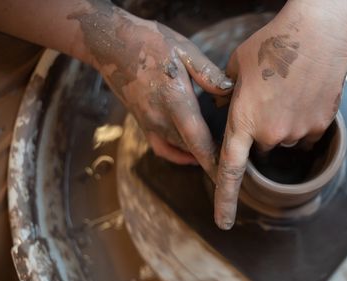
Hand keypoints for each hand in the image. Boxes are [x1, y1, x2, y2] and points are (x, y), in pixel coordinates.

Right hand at [72, 5, 232, 175]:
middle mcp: (160, 117)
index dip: (214, 161)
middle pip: (192, 150)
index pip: (198, 140)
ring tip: (221, 158)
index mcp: (175, 100)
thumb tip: (231, 89)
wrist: (110, 42)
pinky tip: (191, 154)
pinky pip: (161, 147)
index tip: (231, 173)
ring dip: (198, 155)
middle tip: (237, 164)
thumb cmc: (149, 41)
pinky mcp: (143, 122)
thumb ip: (208, 73)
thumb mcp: (183, 50)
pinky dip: (177, 155)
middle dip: (214, 161)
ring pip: (179, 149)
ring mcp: (149, 122)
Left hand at [214, 0, 346, 228]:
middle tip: (265, 96)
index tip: (223, 222)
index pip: (230, 169)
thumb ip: (226, 92)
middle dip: (259, 130)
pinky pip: (307, 133)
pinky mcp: (321, 125)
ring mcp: (299, 132)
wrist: (318, 33)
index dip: (225, 199)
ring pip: (286, 139)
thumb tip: (225, 104)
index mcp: (244, 120)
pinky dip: (304, 120)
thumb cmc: (272, 44)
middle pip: (261, 146)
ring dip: (283, 123)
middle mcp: (271, 134)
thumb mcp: (236, 65)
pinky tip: (305, 95)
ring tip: (287, 89)